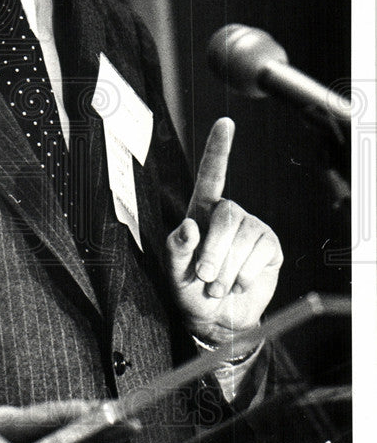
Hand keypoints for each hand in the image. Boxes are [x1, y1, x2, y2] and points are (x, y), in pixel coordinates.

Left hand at [165, 117, 281, 345]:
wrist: (217, 320)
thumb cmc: (189, 291)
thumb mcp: (173, 273)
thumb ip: (176, 250)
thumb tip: (190, 226)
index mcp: (201, 212)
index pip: (211, 175)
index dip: (219, 149)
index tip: (226, 122)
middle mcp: (228, 215)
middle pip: (227, 215)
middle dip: (215, 251)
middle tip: (205, 278)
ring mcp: (251, 229)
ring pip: (243, 237)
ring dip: (228, 269)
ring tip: (218, 287)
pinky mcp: (269, 247)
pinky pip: (261, 253)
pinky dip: (245, 275)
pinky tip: (238, 285)